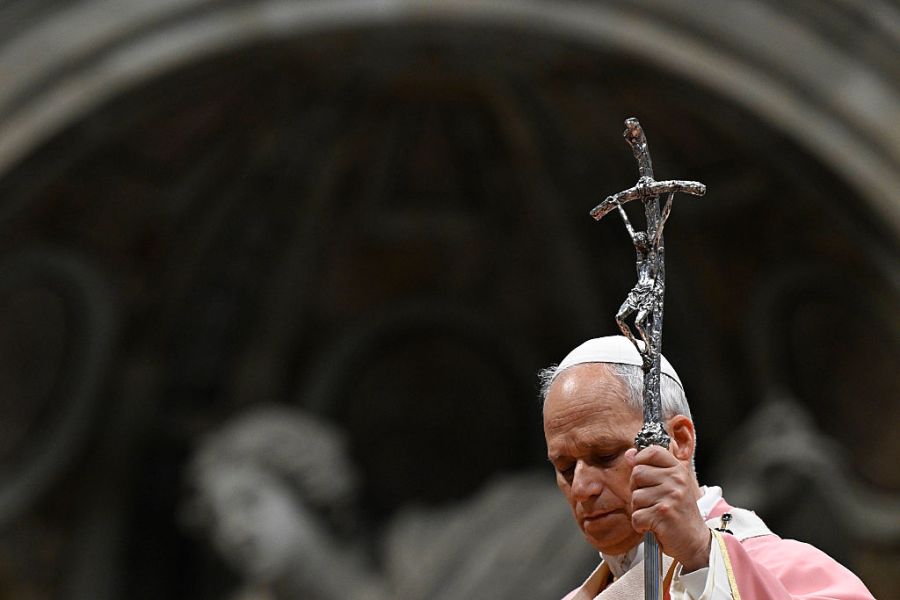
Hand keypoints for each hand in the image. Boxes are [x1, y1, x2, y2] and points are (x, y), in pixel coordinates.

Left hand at [625, 446, 710, 571]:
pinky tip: (653, 526)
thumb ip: (650, 468)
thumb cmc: (679, 513)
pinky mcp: (663, 514)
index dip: (641, 460)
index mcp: (678, 470)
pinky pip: (636, 516)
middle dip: (637, 489)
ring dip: (639, 509)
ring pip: (635, 496)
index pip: (653, 451)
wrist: (694, 541)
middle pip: (637, 473)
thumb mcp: (669, 486)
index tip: (644, 474)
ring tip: (654, 514)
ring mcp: (671, 496)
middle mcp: (676, 480)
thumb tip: (629, 454)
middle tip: (651, 501)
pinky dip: (640, 525)